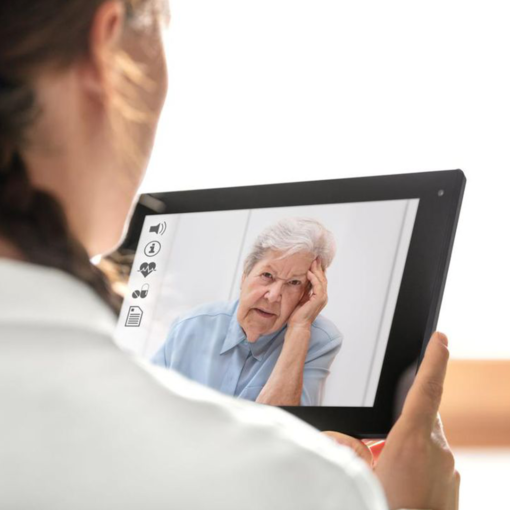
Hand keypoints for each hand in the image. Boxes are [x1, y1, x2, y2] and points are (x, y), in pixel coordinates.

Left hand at [287, 258, 327, 329]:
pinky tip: (309, 272)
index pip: (321, 280)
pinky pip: (318, 286)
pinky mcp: (318, 300)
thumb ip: (305, 288)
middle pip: (323, 278)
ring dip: (317, 270)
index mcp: (320, 295)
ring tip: (312, 262)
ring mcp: (322, 298)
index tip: (314, 260)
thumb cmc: (298, 313)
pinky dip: (314, 278)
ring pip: (322, 280)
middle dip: (319, 267)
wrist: (298, 325)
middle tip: (315, 257)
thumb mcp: (301, 297)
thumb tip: (302, 277)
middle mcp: (323, 296)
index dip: (318, 270)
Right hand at [324, 332, 459, 509]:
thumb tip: (338, 437)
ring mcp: (449, 468)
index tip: (440, 338)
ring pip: (427, 438)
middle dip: (406, 412)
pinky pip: (433, 458)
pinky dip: (417, 460)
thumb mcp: (360, 480)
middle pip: (424, 414)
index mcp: (414, 442)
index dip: (434, 359)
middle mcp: (438, 451)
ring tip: (386, 468)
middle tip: (385, 436)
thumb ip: (347, 450)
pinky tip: (400, 481)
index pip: (427, 389)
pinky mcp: (452, 483)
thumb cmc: (389, 507)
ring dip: (407, 442)